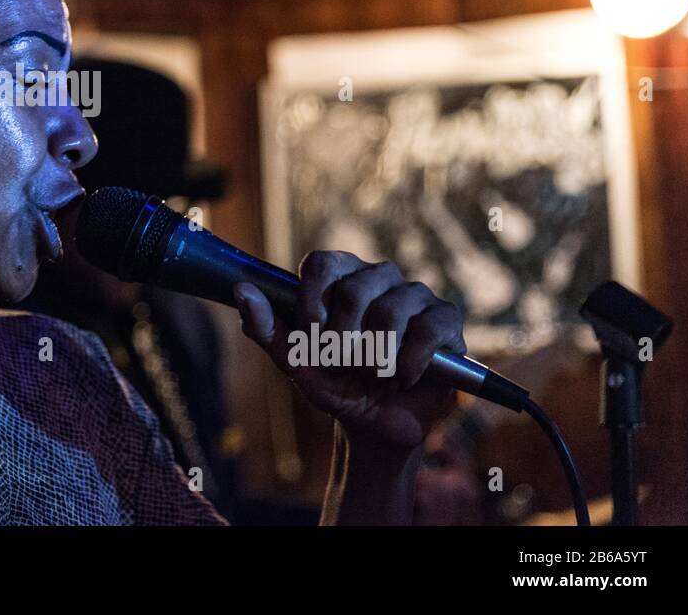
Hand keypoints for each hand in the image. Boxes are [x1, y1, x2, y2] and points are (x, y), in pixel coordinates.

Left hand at [235, 250, 464, 451]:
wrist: (376, 425)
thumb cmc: (336, 384)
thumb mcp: (296, 363)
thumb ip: (267, 328)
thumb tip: (241, 291)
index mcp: (341, 277)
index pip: (322, 262)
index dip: (312, 300)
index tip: (311, 334)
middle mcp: (379, 277)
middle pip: (355, 288)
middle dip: (342, 336)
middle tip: (343, 361)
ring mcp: (415, 296)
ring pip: (393, 308)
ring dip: (374, 353)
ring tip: (373, 371)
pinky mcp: (445, 320)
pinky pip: (429, 327)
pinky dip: (409, 361)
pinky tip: (401, 377)